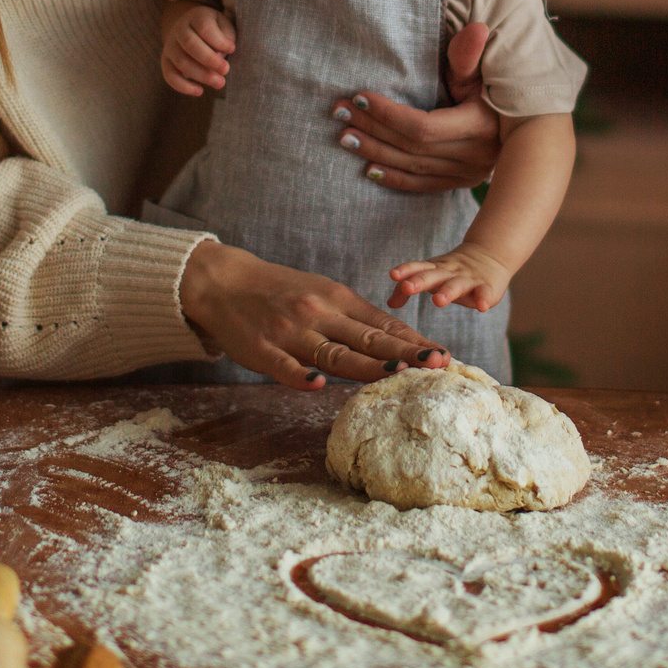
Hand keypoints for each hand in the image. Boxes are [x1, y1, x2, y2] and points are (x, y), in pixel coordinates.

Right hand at [162, 3, 236, 96]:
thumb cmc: (215, 30)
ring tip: (220, 83)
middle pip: (190, 44)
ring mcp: (170, 45)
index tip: (233, 49)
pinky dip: (183, 86)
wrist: (192, 30)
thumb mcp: (224, 27)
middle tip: (226, 70)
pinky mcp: (166, 61)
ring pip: (181, 61)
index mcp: (196, 17)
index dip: (218, 41)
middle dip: (209, 60)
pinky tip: (200, 91)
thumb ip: (225, 38)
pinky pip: (170, 75)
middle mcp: (179, 29)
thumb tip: (219, 55)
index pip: (204, 28)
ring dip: (201, 75)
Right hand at [180, 240, 450, 389]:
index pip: (381, 324)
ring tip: (395, 372)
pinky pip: (284, 367)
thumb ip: (356, 319)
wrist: (225, 283)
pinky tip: (319, 385)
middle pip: (366, 338)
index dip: (413, 340)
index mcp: (336, 298)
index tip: (442, 354)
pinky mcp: (261, 350)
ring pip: (332, 353)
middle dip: (404, 352)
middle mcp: (317, 313)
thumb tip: (400, 341)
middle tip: (436, 363)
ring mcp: (289, 333)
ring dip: (365, 365)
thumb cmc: (282, 292)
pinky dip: (300, 376)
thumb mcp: (323, 294)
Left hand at [329, 21, 501, 193]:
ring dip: (375, 152)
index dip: (388, 115)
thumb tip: (476, 29)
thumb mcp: (481, 69)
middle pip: (412, 147)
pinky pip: (421, 185)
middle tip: (340, 112)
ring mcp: (468, 174)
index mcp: (480, 125)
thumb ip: (468, 55)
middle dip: (372, 129)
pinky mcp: (461, 183)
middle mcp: (476, 156)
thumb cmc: (492, 86)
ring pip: (413, 167)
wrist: (518, 122)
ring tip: (345, 136)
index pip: (423, 127)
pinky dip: (393, 178)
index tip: (359, 97)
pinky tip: (368, 168)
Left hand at [388, 243, 514, 313]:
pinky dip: (483, 299)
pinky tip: (482, 307)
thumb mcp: (430, 277)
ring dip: (447, 292)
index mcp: (434, 270)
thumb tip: (390, 303)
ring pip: (456, 284)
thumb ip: (408, 289)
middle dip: (419, 281)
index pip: (417, 268)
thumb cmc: (452, 272)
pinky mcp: (486, 287)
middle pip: (432, 276)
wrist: (490, 256)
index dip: (405, 271)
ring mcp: (468, 279)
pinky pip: (484, 293)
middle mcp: (449, 272)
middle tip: (407, 287)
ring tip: (438, 301)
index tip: (393, 275)